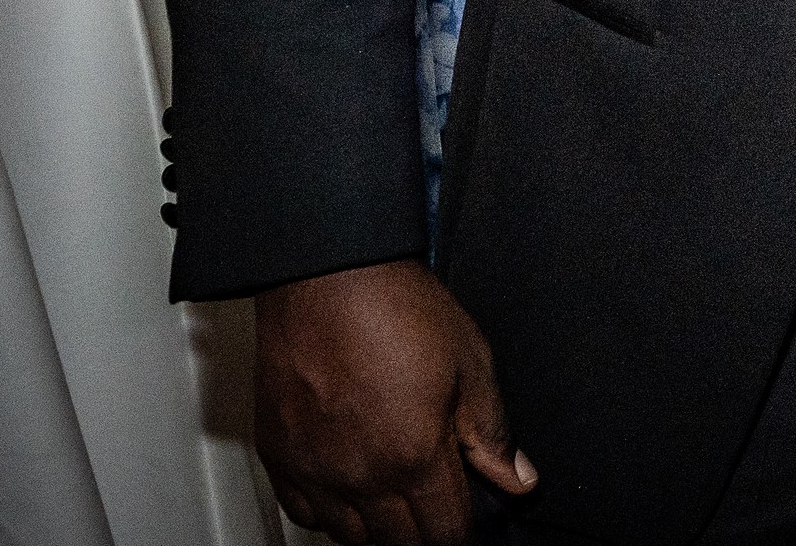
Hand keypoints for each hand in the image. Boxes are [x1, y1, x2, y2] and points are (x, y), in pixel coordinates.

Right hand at [253, 260, 535, 544]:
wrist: (328, 276)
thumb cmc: (396, 308)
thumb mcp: (472, 363)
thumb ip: (492, 432)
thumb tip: (516, 478)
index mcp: (413, 456)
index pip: (445, 533)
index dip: (465, 532)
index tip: (472, 520)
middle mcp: (359, 475)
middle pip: (399, 543)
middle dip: (426, 532)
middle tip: (439, 506)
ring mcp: (314, 470)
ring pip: (349, 536)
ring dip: (379, 528)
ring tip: (399, 497)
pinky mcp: (279, 456)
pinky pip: (304, 514)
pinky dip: (330, 513)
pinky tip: (351, 489)